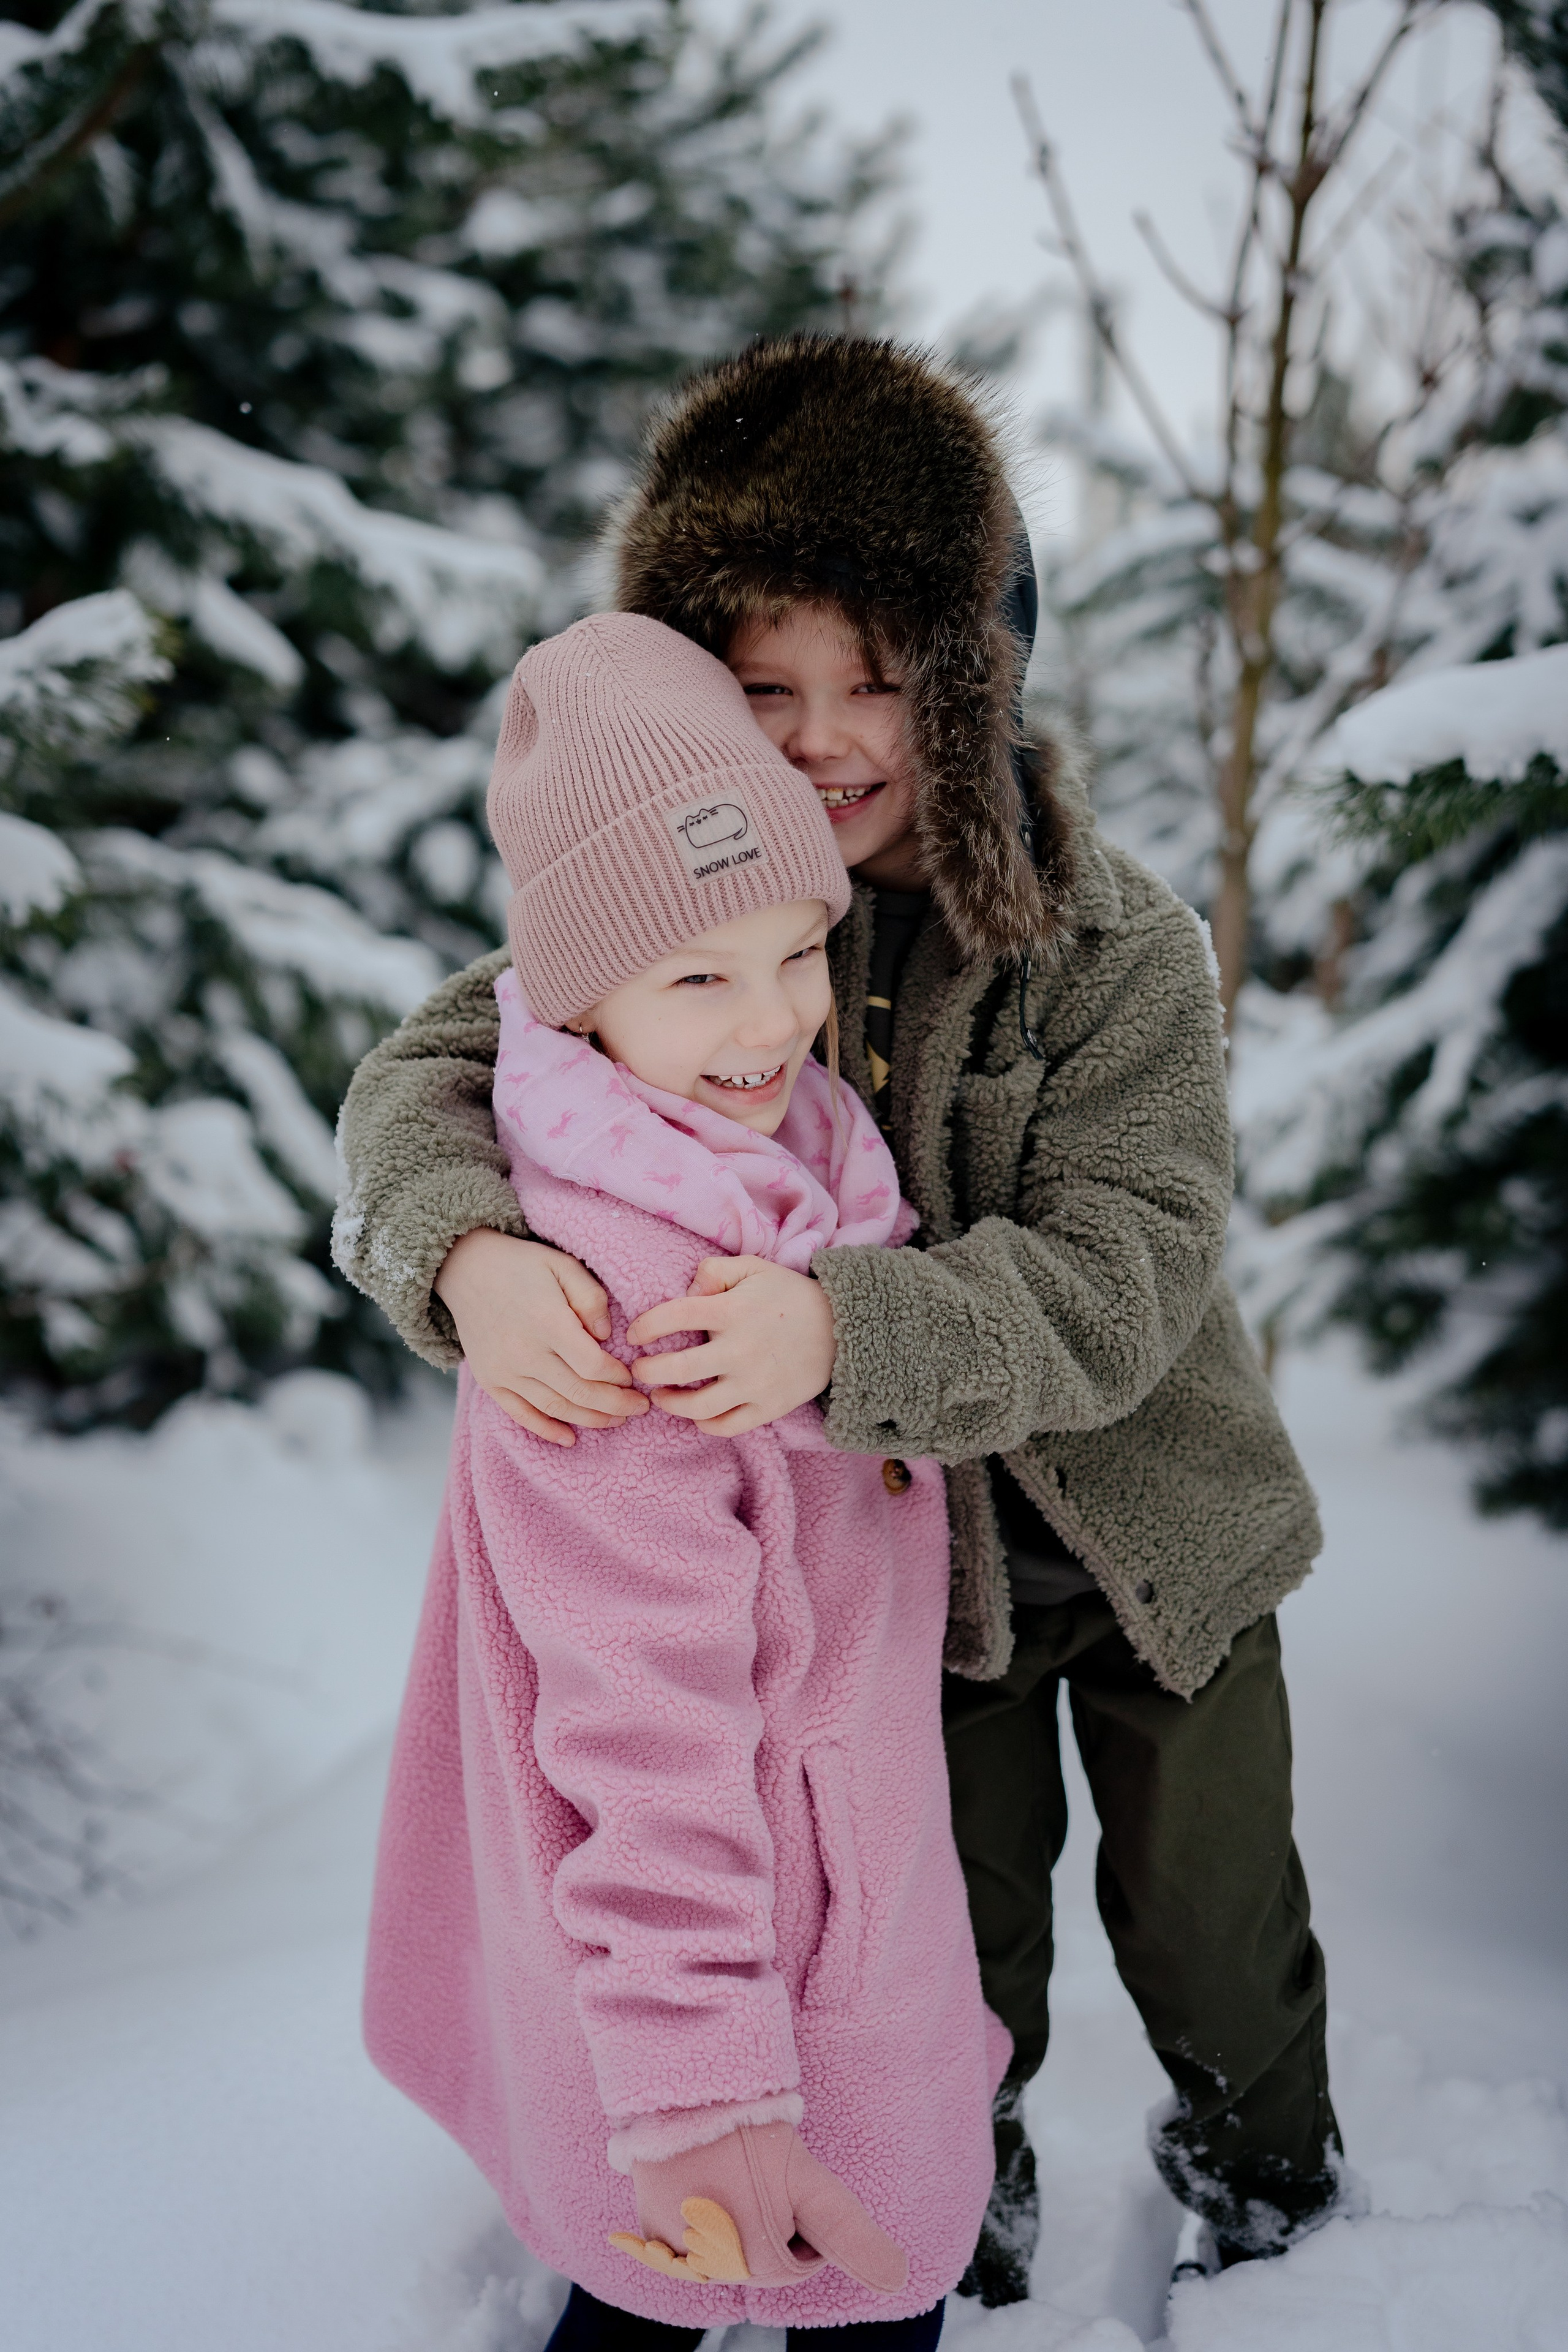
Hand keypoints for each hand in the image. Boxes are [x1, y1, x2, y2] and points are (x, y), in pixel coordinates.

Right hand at [433, 1229, 647, 1446]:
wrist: (465, 1269)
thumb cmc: (521, 1265)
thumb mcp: (563, 1265)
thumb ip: (590, 1298)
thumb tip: (606, 1336)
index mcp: (547, 1322)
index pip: (593, 1365)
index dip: (619, 1378)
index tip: (633, 1377)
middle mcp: (525, 1352)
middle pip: (580, 1393)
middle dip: (616, 1405)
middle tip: (639, 1407)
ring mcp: (505, 1371)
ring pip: (556, 1408)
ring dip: (590, 1419)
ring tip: (616, 1420)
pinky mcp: (490, 1381)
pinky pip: (521, 1415)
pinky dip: (547, 1430)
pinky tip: (570, 1439)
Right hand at [610, 2120, 905, 2295]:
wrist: (683, 2091)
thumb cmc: (751, 2135)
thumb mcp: (809, 2183)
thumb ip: (849, 2235)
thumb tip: (898, 2282)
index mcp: (756, 2269)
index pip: (799, 2261)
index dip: (804, 2217)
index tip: (789, 2177)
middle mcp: (712, 2273)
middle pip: (761, 2254)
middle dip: (767, 2217)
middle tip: (756, 2166)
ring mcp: (676, 2252)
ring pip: (724, 2243)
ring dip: (731, 2213)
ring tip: (728, 2165)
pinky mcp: (649, 2229)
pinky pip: (684, 2234)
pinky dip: (695, 2211)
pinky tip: (699, 2175)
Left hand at [625, 1256, 836, 1436]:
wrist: (841, 1329)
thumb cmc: (789, 1296)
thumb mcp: (754, 1268)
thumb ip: (714, 1270)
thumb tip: (685, 1291)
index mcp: (732, 1311)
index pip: (672, 1317)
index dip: (645, 1327)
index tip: (635, 1335)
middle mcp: (740, 1350)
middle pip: (676, 1369)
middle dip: (647, 1372)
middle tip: (638, 1371)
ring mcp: (754, 1383)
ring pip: (697, 1407)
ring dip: (669, 1404)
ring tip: (659, 1398)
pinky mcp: (768, 1407)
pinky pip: (727, 1426)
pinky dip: (705, 1425)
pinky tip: (695, 1416)